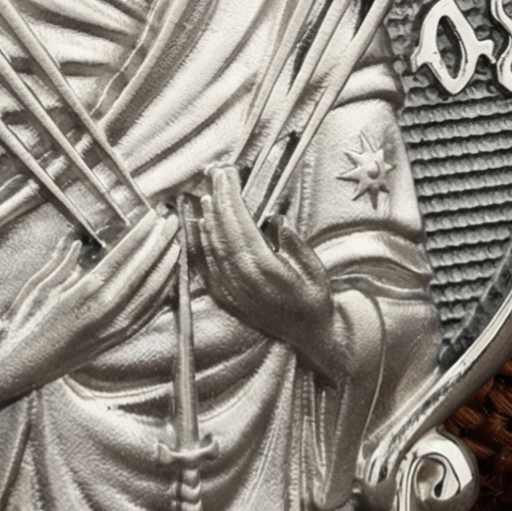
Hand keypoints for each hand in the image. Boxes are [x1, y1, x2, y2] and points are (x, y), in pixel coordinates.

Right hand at [0, 210, 179, 410]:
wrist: (21, 371)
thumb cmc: (25, 327)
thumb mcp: (39, 288)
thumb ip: (62, 263)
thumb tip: (77, 241)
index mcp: (85, 295)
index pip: (123, 258)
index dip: (142, 235)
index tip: (154, 216)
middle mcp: (105, 313)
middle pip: (143, 273)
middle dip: (161, 244)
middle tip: (172, 221)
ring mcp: (114, 330)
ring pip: (151, 295)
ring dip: (166, 268)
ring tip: (175, 245)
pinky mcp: (115, 342)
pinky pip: (147, 315)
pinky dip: (161, 295)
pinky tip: (166, 282)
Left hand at [191, 165, 347, 380]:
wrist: (309, 337)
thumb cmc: (314, 301)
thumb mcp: (315, 271)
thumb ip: (296, 246)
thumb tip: (277, 221)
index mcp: (265, 270)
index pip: (241, 226)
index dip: (231, 198)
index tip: (228, 174)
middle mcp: (242, 280)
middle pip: (223, 231)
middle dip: (218, 199)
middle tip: (216, 172)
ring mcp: (231, 290)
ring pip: (212, 247)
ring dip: (207, 217)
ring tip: (208, 191)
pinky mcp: (225, 297)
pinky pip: (205, 266)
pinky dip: (199, 243)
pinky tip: (197, 225)